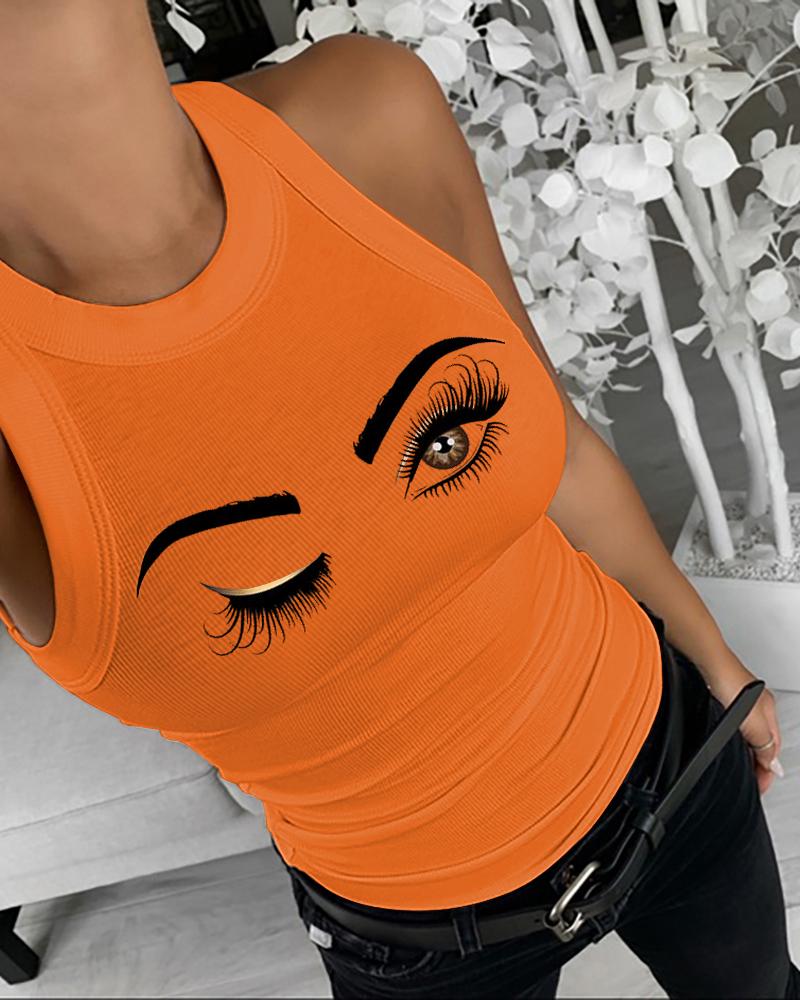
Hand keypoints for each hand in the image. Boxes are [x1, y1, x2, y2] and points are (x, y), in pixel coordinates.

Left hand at [707, 662, 783, 795]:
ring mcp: (741, 700)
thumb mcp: (752, 722)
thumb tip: (772, 764)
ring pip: (749, 732)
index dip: (767, 771)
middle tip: (752, 780)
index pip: (774, 750)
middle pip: (763, 742)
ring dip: (747, 749)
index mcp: (769, 713)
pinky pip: (734, 723)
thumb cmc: (730, 681)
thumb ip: (763, 744)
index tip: (760, 786)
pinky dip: (734, 736)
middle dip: (759, 762)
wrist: (708, 661)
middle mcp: (758, 706)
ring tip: (741, 765)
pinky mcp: (723, 696)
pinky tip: (724, 738)